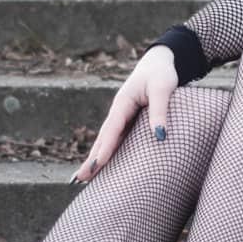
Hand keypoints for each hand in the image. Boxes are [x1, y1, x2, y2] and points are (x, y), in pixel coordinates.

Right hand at [70, 45, 178, 182]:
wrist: (159, 63)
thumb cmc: (162, 74)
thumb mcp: (163, 89)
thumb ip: (160, 111)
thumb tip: (160, 137)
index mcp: (123, 102)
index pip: (112, 129)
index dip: (104, 147)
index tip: (97, 165)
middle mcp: (118, 111)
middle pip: (103, 138)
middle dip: (92, 159)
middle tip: (80, 179)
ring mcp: (121, 117)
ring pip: (107, 141)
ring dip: (96, 159)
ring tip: (85, 178)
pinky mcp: (128, 121)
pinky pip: (116, 140)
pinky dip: (108, 153)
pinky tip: (104, 166)